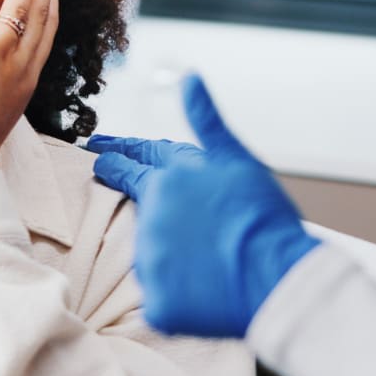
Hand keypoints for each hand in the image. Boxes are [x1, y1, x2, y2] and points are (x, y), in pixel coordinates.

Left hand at [86, 74, 318, 336]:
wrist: (280, 278)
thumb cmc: (263, 217)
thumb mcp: (237, 157)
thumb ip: (206, 120)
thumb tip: (189, 77)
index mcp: (168, 179)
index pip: (131, 165)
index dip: (115, 157)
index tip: (95, 152)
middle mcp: (151, 216)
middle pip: (148, 214)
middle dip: (161, 215)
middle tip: (179, 222)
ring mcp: (151, 258)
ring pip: (156, 255)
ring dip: (177, 255)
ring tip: (216, 262)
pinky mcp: (157, 298)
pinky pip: (162, 296)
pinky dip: (181, 293)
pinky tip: (209, 290)